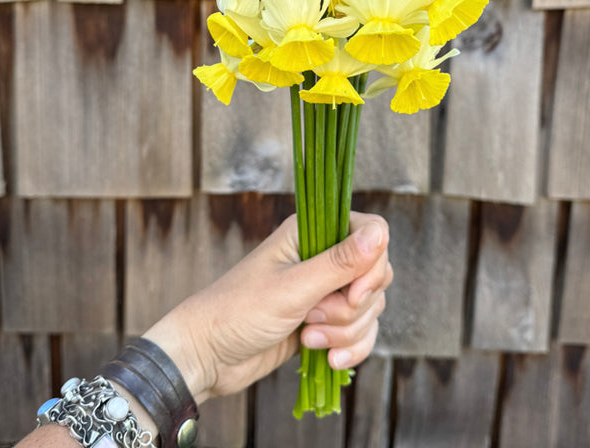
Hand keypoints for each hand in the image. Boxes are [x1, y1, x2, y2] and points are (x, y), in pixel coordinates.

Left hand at [144, 211, 392, 402]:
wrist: (209, 356)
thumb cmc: (239, 311)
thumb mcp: (292, 288)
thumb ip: (339, 263)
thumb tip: (380, 234)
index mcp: (312, 231)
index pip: (372, 232)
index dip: (372, 265)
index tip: (354, 294)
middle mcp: (322, 255)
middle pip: (376, 274)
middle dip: (352, 307)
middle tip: (313, 318)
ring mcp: (325, 290)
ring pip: (370, 308)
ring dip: (345, 332)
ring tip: (307, 338)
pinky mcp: (326, 321)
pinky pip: (362, 332)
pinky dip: (350, 348)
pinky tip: (326, 359)